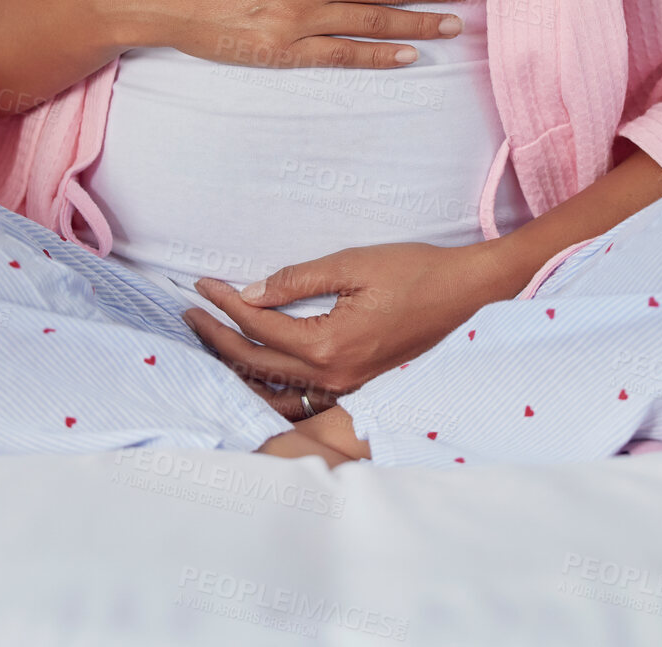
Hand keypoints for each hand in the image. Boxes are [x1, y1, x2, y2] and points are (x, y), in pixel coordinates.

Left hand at [182, 241, 519, 401]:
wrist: (471, 294)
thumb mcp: (355, 263)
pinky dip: (267, 384)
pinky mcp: (356, 388)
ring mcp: (346, 388)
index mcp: (331, 344)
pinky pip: (299, 397)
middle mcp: (334, 377)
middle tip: (190, 312)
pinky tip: (251, 368)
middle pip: (255, 364)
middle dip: (216, 337)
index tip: (202, 284)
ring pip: (273, 390)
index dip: (225, 303)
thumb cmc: (417, 272)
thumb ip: (298, 280)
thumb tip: (249, 293)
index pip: (260, 326)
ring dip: (236, 367)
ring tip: (209, 340)